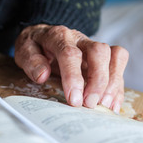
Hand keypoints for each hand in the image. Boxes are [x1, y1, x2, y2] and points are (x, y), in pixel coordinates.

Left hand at [14, 24, 128, 112]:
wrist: (43, 37)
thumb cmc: (35, 47)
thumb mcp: (24, 51)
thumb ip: (31, 61)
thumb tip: (42, 75)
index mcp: (59, 36)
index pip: (70, 54)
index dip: (73, 77)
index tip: (74, 100)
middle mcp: (80, 39)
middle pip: (99, 52)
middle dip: (98, 81)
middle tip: (90, 104)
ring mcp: (94, 47)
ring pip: (115, 56)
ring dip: (112, 83)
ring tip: (103, 105)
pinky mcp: (103, 57)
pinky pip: (118, 65)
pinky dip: (118, 86)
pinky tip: (111, 104)